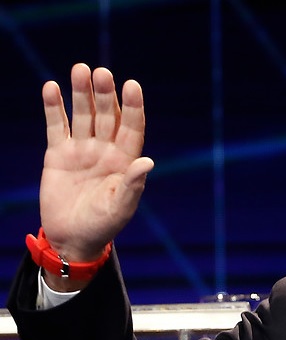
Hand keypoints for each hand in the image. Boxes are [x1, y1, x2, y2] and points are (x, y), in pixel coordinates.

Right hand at [39, 63, 153, 264]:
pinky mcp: (58, 154)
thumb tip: (148, 162)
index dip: (133, 106)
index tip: (132, 85)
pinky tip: (51, 88)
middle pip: (107, 115)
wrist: (72, 238)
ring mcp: (82, 150)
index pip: (132, 127)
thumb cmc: (103, 225)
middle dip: (105, 94)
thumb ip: (132, 185)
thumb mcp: (120, 208)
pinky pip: (56, 126)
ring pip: (83, 115)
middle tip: (102, 73)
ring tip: (81, 69)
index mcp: (125, 161)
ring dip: (81, 93)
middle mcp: (105, 150)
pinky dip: (53, 108)